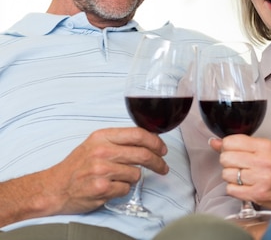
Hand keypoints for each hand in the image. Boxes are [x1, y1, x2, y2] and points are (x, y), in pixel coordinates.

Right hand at [44, 127, 167, 214]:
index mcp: (102, 136)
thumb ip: (119, 140)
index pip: (138, 134)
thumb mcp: (96, 144)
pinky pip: (126, 189)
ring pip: (136, 174)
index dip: (156, 142)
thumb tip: (148, 140)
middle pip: (143, 154)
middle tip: (162, 167)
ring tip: (118, 178)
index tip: (162, 149)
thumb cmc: (77, 167)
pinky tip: (110, 187)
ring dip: (132, 178)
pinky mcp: (101, 188)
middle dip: (158, 162)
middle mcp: (102, 151)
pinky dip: (122, 190)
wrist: (54, 188)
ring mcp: (101, 170)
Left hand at [210, 135, 270, 209]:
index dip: (227, 147)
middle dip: (228, 163)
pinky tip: (245, 186)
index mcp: (264, 146)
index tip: (234, 151)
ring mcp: (260, 178)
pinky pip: (230, 189)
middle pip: (225, 158)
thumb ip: (239, 144)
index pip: (231, 141)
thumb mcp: (263, 150)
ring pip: (226, 174)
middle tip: (239, 166)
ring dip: (231, 177)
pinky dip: (234, 189)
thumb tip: (214, 142)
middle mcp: (262, 161)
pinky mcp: (257, 194)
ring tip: (244, 177)